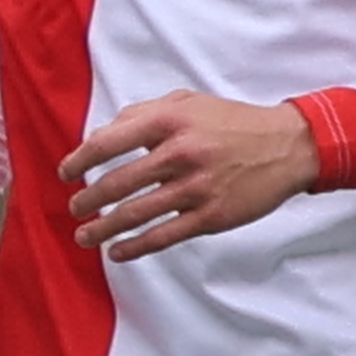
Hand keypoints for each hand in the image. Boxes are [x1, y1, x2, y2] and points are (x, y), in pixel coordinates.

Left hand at [62, 88, 315, 257]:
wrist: (289, 145)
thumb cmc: (233, 123)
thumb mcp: (187, 103)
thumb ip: (141, 114)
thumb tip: (99, 135)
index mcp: (170, 122)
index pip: (108, 143)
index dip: (79, 160)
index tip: (66, 174)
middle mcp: (181, 154)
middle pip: (117, 184)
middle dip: (88, 200)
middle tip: (75, 208)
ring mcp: (197, 187)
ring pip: (135, 214)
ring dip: (102, 228)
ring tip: (84, 235)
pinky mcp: (212, 215)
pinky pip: (163, 236)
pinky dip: (134, 247)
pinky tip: (116, 252)